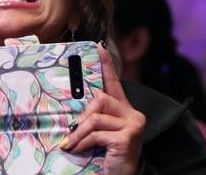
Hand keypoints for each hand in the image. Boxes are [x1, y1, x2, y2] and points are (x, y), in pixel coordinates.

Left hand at [62, 45, 145, 174]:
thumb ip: (94, 120)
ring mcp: (133, 125)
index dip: (106, 65)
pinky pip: (97, 133)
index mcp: (126, 111)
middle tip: (72, 134)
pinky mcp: (127, 137)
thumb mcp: (100, 135)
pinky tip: (80, 151)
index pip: (115, 83)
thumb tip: (76, 113)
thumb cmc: (109, 158)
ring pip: (95, 117)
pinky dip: (84, 142)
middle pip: (100, 100)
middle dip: (82, 118)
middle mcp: (134, 114)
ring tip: (73, 146)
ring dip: (79, 134)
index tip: (98, 47)